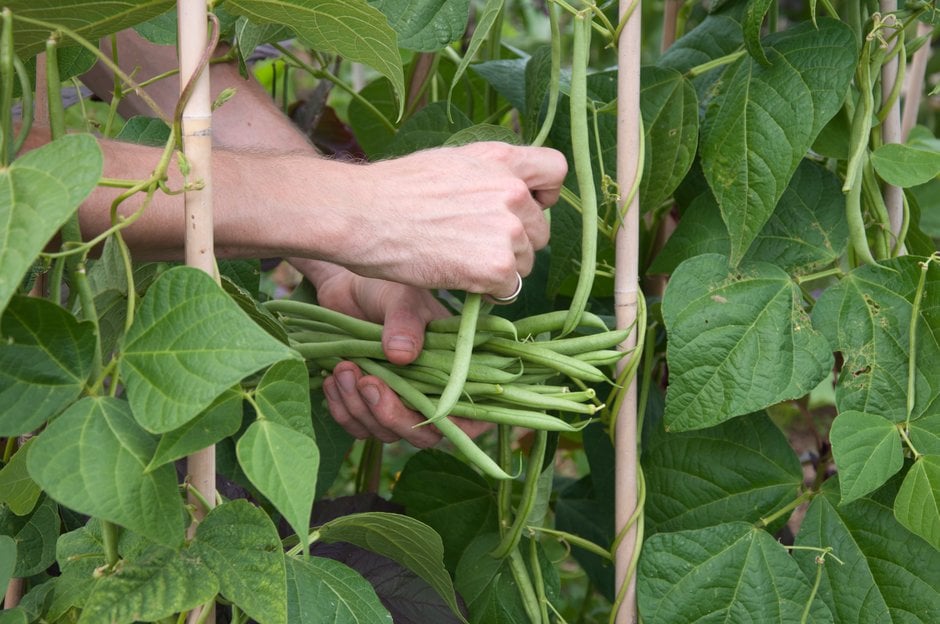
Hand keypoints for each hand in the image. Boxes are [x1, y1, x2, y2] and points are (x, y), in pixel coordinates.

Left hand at [291, 259, 490, 446]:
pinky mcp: (370, 407)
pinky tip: (333, 379)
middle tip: (367, 382)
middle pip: (423, 433)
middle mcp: (433, 394)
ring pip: (386, 432)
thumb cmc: (387, 288)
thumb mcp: (402, 297)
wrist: (349, 289)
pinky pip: (358, 426)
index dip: (455, 426)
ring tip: (343, 368)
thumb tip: (402, 356)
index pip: (471, 417)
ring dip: (360, 408)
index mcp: (457, 370)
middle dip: (392, 415)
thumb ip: (406, 322)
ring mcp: (401, 403)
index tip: (422, 410)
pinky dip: (342, 409)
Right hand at [329, 141, 566, 299]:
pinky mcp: (496, 266)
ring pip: (525, 262)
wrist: (363, 215)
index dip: (544, 195)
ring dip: (500, 269)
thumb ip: (486, 174)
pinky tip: (457, 278)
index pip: (556, 170)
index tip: (525, 207)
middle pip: (541, 229)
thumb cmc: (394, 191)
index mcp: (501, 159)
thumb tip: (507, 192)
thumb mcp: (449, 162)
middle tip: (474, 245)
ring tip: (458, 259)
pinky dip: (487, 292)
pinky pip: (509, 289)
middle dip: (516, 242)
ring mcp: (507, 230)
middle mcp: (512, 191)